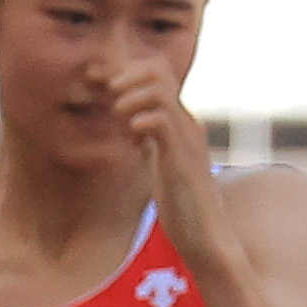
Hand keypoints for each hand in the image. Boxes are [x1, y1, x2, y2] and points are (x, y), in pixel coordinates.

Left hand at [107, 59, 239, 272]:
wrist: (205, 235)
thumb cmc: (181, 204)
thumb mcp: (160, 162)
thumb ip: (151, 141)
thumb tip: (133, 130)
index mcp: (180, 122)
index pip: (158, 74)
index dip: (126, 72)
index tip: (101, 86)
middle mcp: (186, 123)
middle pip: (159, 71)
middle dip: (125, 76)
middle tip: (108, 98)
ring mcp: (186, 138)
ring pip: (158, 92)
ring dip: (129, 98)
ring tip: (117, 117)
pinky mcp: (180, 158)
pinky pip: (160, 123)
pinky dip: (138, 122)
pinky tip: (130, 141)